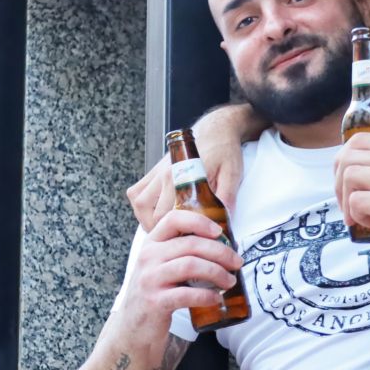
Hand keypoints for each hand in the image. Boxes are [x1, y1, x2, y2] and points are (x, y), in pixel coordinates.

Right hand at [115, 209, 240, 341]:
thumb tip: (222, 245)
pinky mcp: (155, 302)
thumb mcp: (160, 266)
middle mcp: (148, 257)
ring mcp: (150, 279)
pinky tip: (216, 298)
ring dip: (217, 272)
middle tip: (237, 263)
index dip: (199, 221)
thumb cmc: (155, 293)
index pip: (174, 219)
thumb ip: (181, 252)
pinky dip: (207, 296)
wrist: (134, 327)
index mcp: (151, 243)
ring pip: (191, 265)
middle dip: (220, 252)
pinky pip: (187, 294)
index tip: (219, 232)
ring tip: (230, 281)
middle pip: (190, 243)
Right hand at [124, 104, 259, 230]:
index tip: (188, 240)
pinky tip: (153, 213)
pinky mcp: (154, 170)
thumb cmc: (225, 151)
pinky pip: (136, 192)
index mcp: (184, 176)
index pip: (171, 214)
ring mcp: (157, 171)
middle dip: (162, 230)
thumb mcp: (232, 175)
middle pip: (151, 212)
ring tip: (163, 229)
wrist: (216, 129)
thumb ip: (227, 198)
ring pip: (139, 203)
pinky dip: (141, 206)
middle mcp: (166, 173)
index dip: (177, 232)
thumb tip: (225, 223)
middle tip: (177, 240)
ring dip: (147, 219)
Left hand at [334, 135, 369, 269]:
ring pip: (349, 177)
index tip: (347, 185)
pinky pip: (357, 202)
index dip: (343, 163)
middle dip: (338, 184)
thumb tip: (351, 176)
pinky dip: (357, 216)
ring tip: (362, 217)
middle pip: (347, 157)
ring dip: (347, 201)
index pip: (358, 141)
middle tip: (347, 205)